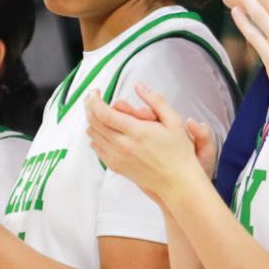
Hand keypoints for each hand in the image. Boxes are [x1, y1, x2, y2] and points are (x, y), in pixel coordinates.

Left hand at [85, 86, 207, 201]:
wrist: (177, 182)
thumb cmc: (179, 153)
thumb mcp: (174, 121)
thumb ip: (156, 101)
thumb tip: (139, 86)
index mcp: (137, 132)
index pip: (104, 113)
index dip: (95, 100)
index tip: (95, 92)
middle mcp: (123, 146)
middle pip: (94, 123)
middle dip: (89, 106)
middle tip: (92, 98)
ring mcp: (118, 158)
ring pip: (93, 135)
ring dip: (91, 121)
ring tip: (97, 111)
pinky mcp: (116, 166)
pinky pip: (97, 149)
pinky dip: (95, 137)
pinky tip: (102, 130)